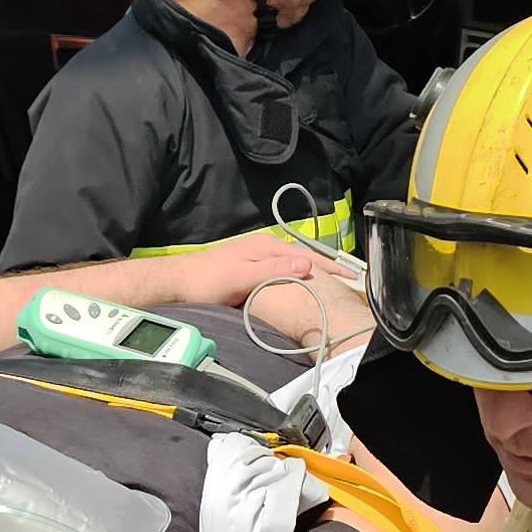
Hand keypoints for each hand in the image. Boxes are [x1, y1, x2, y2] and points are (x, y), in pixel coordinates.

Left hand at [158, 229, 344, 309]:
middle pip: (305, 257)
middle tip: (352, 282)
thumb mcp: (243, 278)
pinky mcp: (252, 267)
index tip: (352, 278)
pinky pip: (285, 269)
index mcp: (267, 246)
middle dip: (328, 268)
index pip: (308, 256)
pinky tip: (305, 285)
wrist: (179, 282)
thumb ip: (274, 270)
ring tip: (335, 284)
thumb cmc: (208, 282)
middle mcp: (266, 246)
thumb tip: (308, 265)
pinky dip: (300, 276)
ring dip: (315, 272)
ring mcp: (259, 256)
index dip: (331, 268)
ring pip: (295, 263)